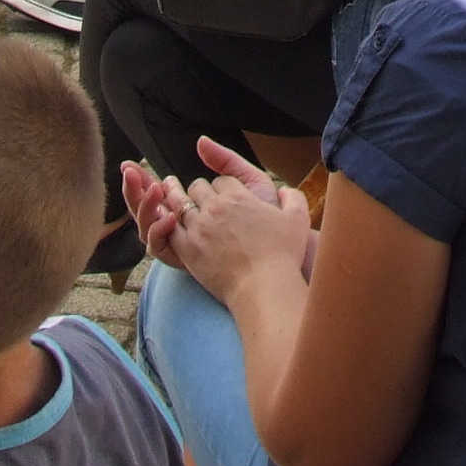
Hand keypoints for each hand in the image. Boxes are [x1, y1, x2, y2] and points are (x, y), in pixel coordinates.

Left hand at [141, 140, 313, 303]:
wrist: (264, 286)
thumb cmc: (282, 255)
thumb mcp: (298, 219)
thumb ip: (293, 197)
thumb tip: (285, 190)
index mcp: (239, 196)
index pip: (222, 179)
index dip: (224, 186)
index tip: (225, 196)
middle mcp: (215, 207)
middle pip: (198, 187)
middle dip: (200, 191)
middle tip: (199, 198)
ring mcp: (198, 227)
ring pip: (179, 203)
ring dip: (177, 199)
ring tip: (170, 194)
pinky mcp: (187, 248)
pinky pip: (169, 229)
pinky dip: (167, 223)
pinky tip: (167, 223)